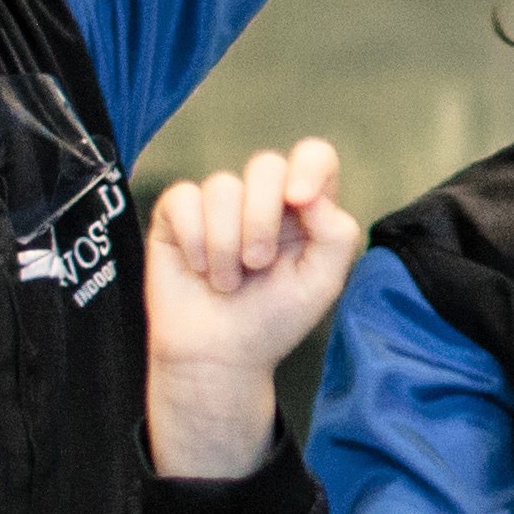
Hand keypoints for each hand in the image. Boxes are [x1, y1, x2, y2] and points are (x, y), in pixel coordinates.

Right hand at [144, 142, 362, 480]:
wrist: (218, 357)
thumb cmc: (272, 321)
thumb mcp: (322, 283)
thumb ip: (336, 235)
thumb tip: (312, 194)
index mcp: (303, 209)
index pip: (313, 156)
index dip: (308, 167)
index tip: (299, 201)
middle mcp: (261, 198)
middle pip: (266, 165)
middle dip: (262, 219)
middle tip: (258, 265)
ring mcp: (218, 204)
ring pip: (222, 186)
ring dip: (226, 244)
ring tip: (228, 282)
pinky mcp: (177, 214)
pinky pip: (183, 199)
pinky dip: (194, 239)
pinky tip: (199, 269)